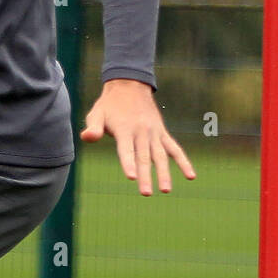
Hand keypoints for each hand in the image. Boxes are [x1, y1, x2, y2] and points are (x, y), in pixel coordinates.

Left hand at [80, 78, 195, 195]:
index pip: (126, 150)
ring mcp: (154, 133)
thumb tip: (86, 137)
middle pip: (144, 157)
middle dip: (145, 176)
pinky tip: (191, 176)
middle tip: (145, 193)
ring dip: (164, 173)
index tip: (132, 177)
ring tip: (166, 191)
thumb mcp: (96, 114)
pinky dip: (183, 162)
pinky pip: (174, 149)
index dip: (128, 163)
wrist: (130, 85)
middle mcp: (141, 132)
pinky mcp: (162, 133)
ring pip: (160, 155)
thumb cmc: (109, 105)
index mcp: (124, 129)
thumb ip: (93, 128)